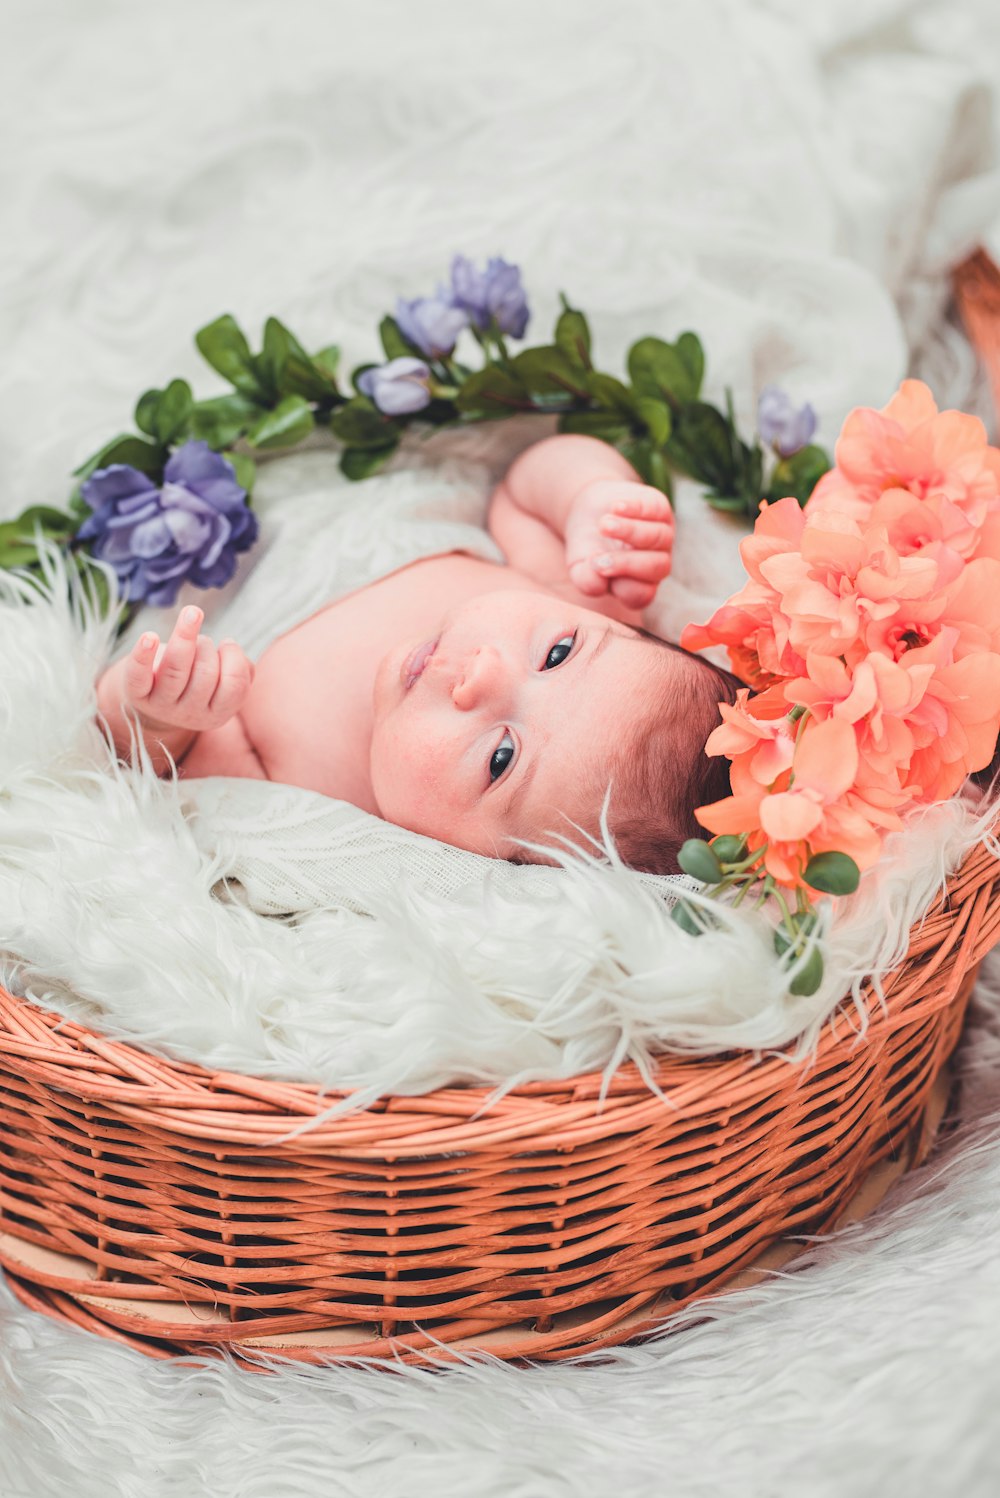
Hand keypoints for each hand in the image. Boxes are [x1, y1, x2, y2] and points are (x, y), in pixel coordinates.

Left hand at [123, 606, 253, 732]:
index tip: (226, 644)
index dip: (233, 657)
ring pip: (176, 669)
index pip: (234, 686)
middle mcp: (190, 714)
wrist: (152, 700)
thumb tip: (235, 655)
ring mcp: (162, 705)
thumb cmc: (194, 680)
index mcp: (217, 714)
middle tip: (201, 643)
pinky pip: (139, 674)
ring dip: (186, 636)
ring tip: (190, 619)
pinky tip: (150, 637)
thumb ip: (241, 672)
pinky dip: (144, 654)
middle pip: (206, 674)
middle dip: (207, 646)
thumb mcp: (221, 683)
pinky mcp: (137, 692)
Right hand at [564, 479, 673, 611]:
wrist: (589, 512)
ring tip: (603, 525)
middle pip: (658, 568)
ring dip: (630, 531)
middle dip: (627, 563)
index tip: (596, 570)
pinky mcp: (660, 508)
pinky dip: (635, 509)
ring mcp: (662, 536)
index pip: (642, 594)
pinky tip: (615, 507)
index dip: (622, 586)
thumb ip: (587, 580)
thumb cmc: (587, 547)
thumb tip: (598, 581)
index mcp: (639, 585)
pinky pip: (655, 510)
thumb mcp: (579, 566)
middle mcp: (656, 563)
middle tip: (599, 558)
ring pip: (659, 537)